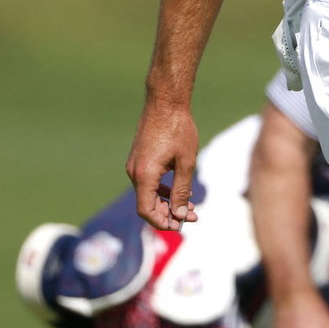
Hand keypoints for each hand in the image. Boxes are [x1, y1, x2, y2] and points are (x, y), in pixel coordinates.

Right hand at [126, 100, 198, 230]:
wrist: (165, 102)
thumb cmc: (178, 129)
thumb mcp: (186, 162)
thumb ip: (182, 190)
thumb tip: (181, 214)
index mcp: (144, 175)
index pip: (147, 211)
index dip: (162, 222)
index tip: (181, 226)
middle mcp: (134, 172)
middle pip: (147, 205)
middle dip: (169, 213)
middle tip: (194, 216)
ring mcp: (135, 165)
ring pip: (147, 194)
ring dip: (166, 202)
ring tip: (190, 206)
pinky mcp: (139, 159)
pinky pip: (148, 182)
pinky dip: (161, 190)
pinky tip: (178, 190)